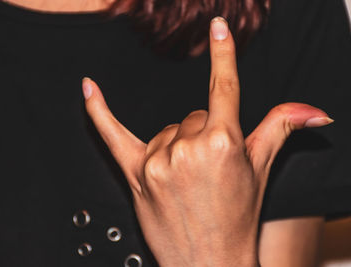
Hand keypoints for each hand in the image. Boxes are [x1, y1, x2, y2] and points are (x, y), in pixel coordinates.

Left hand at [82, 17, 332, 266]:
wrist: (208, 262)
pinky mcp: (134, 174)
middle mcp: (187, 149)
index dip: (223, 53)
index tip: (218, 27)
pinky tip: (89, 89)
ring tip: (188, 177)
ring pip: (167, 129)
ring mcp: (157, 161)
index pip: (223, 87)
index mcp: (222, 144)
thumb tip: (313, 111)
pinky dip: (98, 111)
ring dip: (178, 144)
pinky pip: (110, 134)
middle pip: (192, 116)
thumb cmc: (236, 220)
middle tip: (209, 167)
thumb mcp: (260, 171)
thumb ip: (280, 129)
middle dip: (203, 133)